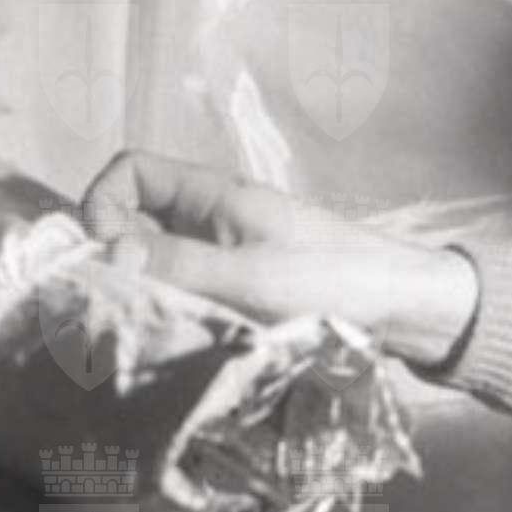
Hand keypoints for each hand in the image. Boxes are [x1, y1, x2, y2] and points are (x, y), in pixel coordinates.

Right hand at [81, 151, 479, 369]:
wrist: (408, 308)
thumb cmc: (339, 281)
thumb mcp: (251, 275)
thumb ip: (177, 265)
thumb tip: (102, 256)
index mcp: (216, 195)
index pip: (132, 172)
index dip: (104, 205)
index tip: (107, 257)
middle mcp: (216, 218)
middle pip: (135, 221)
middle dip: (117, 257)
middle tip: (124, 304)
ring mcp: (229, 253)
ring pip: (159, 261)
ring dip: (147, 290)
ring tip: (152, 327)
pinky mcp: (244, 288)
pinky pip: (189, 290)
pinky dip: (176, 309)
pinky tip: (182, 339)